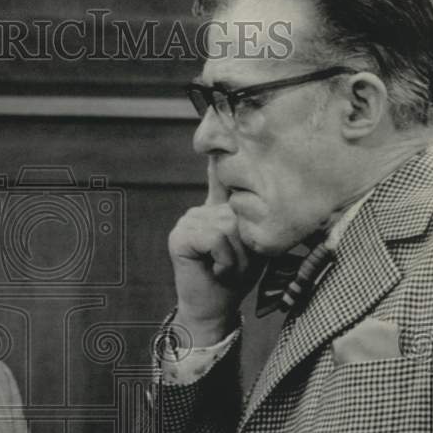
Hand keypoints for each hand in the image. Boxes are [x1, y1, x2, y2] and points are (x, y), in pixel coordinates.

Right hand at [167, 160, 263, 345]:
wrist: (214, 309)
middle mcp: (199, 210)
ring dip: (236, 256)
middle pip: (236, 212)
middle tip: (236, 264)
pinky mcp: (179, 236)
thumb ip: (252, 221)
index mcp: (216, 209)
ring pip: (227, 226)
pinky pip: (215, 238)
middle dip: (245, 244)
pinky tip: (214, 269)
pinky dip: (224, 259)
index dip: (220, 153)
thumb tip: (253, 196)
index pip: (220, 177)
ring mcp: (187, 222)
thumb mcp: (252, 245)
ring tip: (225, 268)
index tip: (217, 124)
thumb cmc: (236, 279)